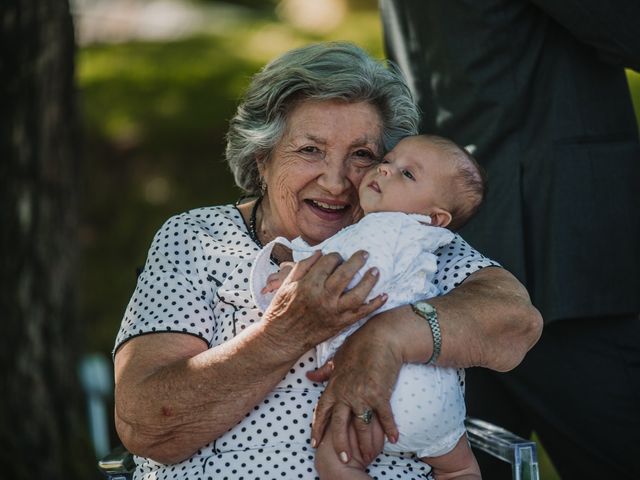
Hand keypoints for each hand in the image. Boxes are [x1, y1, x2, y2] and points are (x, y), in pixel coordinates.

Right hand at [263, 250, 387, 352]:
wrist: (282, 338)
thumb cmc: (282, 309)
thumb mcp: (287, 284)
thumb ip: (303, 266)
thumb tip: (321, 253)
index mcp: (309, 284)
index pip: (328, 262)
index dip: (335, 256)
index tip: (337, 257)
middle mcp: (323, 297)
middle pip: (345, 274)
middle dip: (357, 260)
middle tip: (365, 254)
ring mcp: (333, 312)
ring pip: (357, 294)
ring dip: (369, 281)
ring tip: (376, 270)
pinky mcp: (340, 324)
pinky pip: (361, 314)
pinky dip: (375, 304)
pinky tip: (384, 295)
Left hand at [307, 313, 403, 462]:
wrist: (381, 338)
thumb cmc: (359, 346)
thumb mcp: (337, 358)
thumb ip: (324, 372)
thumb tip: (309, 376)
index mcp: (333, 386)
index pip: (321, 411)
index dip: (317, 428)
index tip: (315, 443)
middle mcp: (345, 393)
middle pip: (339, 425)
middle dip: (341, 444)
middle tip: (344, 458)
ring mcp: (362, 395)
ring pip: (361, 426)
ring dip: (366, 443)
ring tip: (369, 455)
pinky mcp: (380, 395)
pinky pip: (384, 417)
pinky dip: (389, 429)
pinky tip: (393, 439)